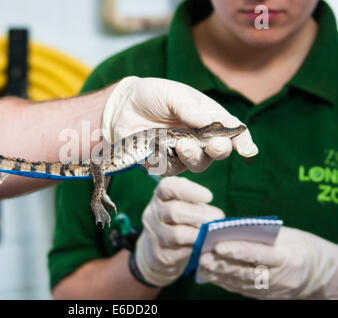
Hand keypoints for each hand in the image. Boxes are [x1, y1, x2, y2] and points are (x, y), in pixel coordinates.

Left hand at [102, 76, 257, 173]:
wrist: (122, 106)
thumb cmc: (152, 96)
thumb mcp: (173, 95)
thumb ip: (189, 108)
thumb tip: (209, 121)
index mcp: (208, 118)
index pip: (232, 131)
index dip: (243, 141)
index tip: (248, 149)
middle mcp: (199, 138)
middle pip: (217, 152)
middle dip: (220, 151)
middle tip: (216, 146)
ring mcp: (182, 153)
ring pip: (197, 164)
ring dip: (193, 157)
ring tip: (183, 145)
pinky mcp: (163, 162)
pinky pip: (170, 169)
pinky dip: (166, 160)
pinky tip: (156, 147)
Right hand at [134, 176, 224, 286]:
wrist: (157, 248)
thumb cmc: (178, 220)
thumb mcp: (183, 204)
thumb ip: (196, 203)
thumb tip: (215, 212)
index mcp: (159, 197)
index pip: (167, 187)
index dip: (188, 190)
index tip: (209, 196)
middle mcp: (152, 214)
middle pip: (174, 211)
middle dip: (200, 214)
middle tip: (218, 218)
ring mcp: (155, 235)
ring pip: (177, 234)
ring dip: (199, 233)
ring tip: (214, 232)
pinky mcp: (161, 255)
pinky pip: (182, 253)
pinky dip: (197, 248)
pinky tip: (207, 245)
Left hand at [198, 226, 337, 298]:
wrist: (315, 275)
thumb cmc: (298, 247)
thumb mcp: (287, 237)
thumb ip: (261, 234)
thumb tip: (228, 229)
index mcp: (288, 258)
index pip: (260, 255)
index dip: (238, 251)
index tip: (219, 245)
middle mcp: (278, 277)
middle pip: (246, 271)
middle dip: (222, 263)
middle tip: (203, 255)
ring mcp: (269, 290)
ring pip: (239, 281)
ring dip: (217, 272)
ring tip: (200, 262)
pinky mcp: (260, 295)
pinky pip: (238, 287)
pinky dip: (221, 279)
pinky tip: (207, 271)